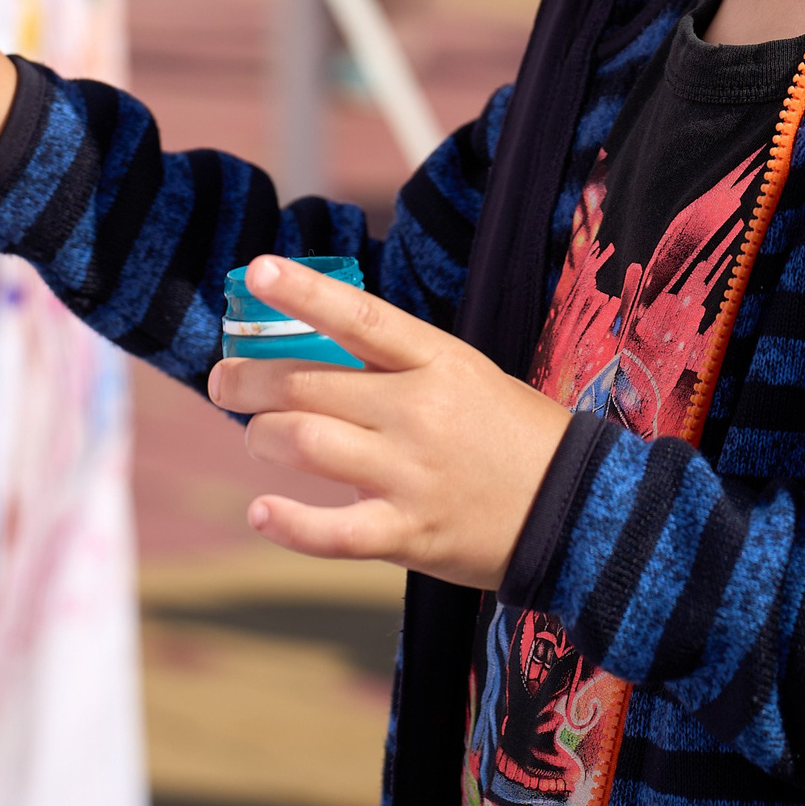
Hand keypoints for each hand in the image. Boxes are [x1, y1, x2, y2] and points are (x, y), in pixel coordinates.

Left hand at [206, 256, 572, 590]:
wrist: (579, 511)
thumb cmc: (511, 436)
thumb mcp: (464, 377)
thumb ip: (395, 368)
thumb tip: (311, 355)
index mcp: (439, 362)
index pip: (362, 318)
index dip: (305, 293)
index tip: (257, 271)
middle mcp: (420, 412)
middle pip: (309, 384)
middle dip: (248, 380)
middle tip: (225, 380)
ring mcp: (413, 474)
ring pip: (306, 443)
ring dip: (264, 436)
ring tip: (259, 436)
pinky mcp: (411, 534)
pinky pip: (332, 531)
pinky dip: (288, 523)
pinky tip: (261, 511)